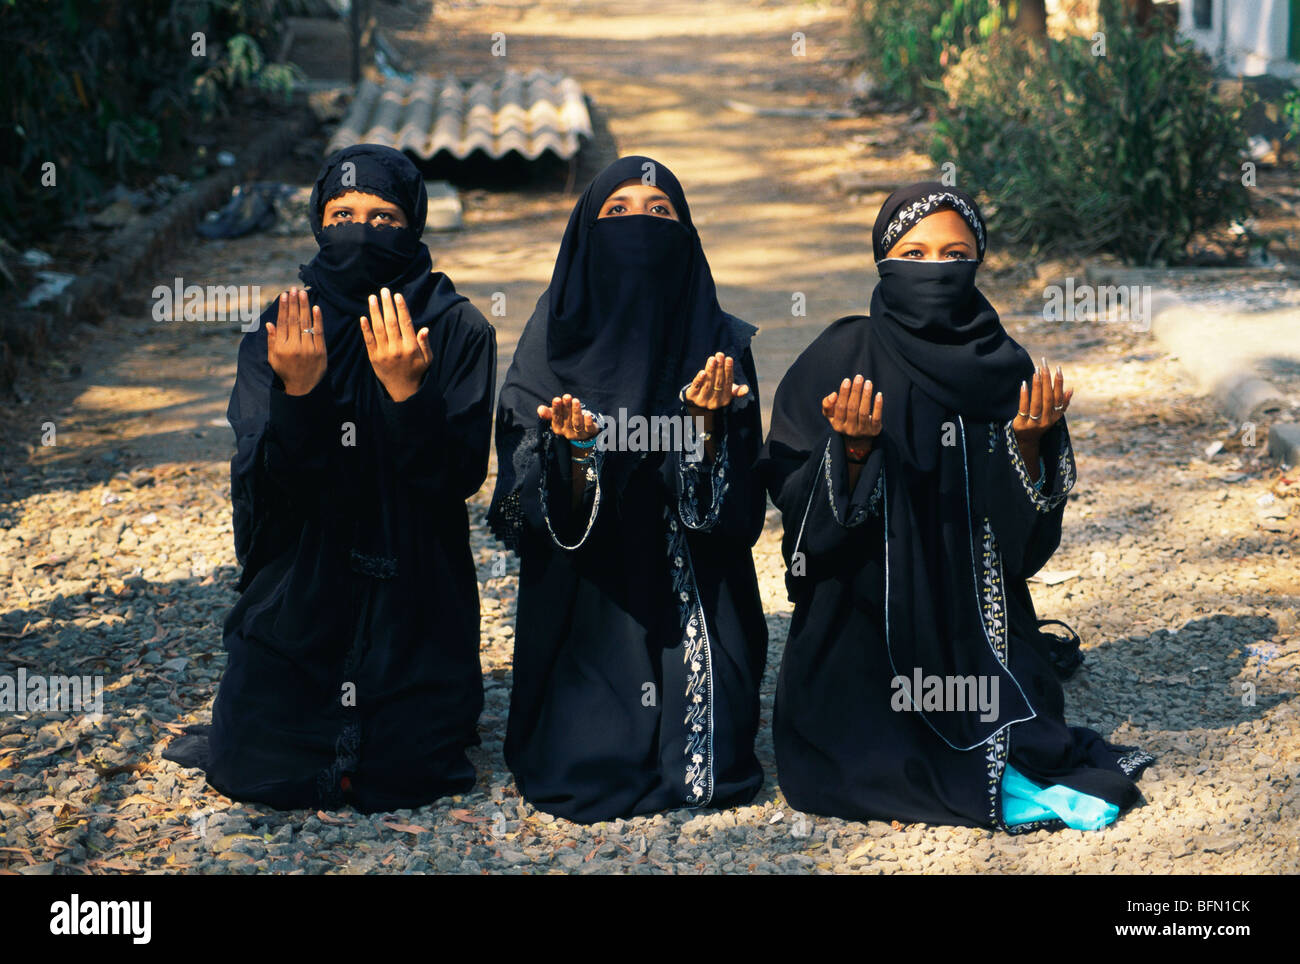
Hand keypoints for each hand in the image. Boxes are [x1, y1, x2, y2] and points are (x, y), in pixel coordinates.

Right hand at [265, 288, 325, 395]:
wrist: (303, 389)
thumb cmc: (286, 372)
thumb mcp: (274, 358)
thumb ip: (272, 340)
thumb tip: (269, 323)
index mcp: (281, 348)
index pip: (282, 322)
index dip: (283, 307)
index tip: (284, 295)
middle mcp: (294, 347)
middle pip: (294, 320)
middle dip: (293, 303)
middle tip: (293, 289)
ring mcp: (309, 349)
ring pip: (306, 324)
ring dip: (304, 307)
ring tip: (303, 293)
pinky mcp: (321, 352)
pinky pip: (319, 332)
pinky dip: (318, 319)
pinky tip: (316, 307)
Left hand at [360, 287, 430, 402]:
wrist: (403, 390)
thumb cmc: (417, 371)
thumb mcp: (427, 359)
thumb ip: (424, 343)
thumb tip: (425, 328)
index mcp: (411, 347)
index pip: (405, 323)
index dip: (401, 308)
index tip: (397, 296)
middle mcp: (397, 349)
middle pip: (390, 323)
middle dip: (387, 305)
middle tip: (384, 291)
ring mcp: (384, 353)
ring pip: (378, 329)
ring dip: (375, 312)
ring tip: (372, 298)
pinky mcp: (374, 358)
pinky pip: (368, 341)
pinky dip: (365, 329)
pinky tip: (363, 317)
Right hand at [537, 394, 599, 442]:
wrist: (584, 431)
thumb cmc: (567, 420)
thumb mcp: (557, 416)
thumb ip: (548, 413)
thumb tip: (540, 409)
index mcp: (558, 428)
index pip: (556, 419)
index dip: (556, 409)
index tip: (557, 399)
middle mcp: (567, 432)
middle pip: (567, 419)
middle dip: (566, 407)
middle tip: (567, 396)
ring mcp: (579, 434)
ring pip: (577, 423)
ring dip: (576, 412)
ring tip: (576, 401)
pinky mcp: (590, 432)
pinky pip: (589, 428)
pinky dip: (588, 421)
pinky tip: (587, 414)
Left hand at [683, 353, 748, 411]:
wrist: (696, 404)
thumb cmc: (715, 393)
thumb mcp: (726, 392)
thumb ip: (736, 390)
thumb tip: (746, 389)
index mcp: (725, 400)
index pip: (728, 383)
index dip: (728, 371)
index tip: (729, 359)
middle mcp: (714, 402)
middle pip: (718, 383)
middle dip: (720, 368)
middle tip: (720, 355)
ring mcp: (702, 400)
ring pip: (708, 384)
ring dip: (710, 371)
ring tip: (712, 359)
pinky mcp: (691, 396)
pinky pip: (696, 387)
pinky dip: (699, 379)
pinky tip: (702, 372)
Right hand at [822, 375, 882, 451]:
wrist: (857, 439)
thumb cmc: (843, 420)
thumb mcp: (831, 414)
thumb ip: (827, 404)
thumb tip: (833, 395)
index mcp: (837, 425)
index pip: (840, 407)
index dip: (843, 393)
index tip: (847, 380)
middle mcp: (849, 430)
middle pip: (852, 408)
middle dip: (856, 391)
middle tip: (859, 377)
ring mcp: (862, 431)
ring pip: (864, 412)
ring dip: (866, 396)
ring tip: (868, 382)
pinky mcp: (874, 431)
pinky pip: (877, 417)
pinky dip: (878, 406)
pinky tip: (878, 394)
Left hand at [1012, 357, 1072, 442]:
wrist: (1026, 441)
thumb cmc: (1040, 423)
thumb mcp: (1052, 416)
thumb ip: (1062, 403)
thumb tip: (1071, 389)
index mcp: (1055, 416)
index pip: (1058, 397)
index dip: (1059, 383)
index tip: (1058, 369)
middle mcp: (1046, 420)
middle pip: (1048, 398)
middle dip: (1047, 381)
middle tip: (1044, 366)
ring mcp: (1034, 423)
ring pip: (1037, 402)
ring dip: (1037, 386)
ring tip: (1036, 372)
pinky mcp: (1022, 425)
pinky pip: (1024, 408)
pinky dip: (1024, 396)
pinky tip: (1024, 384)